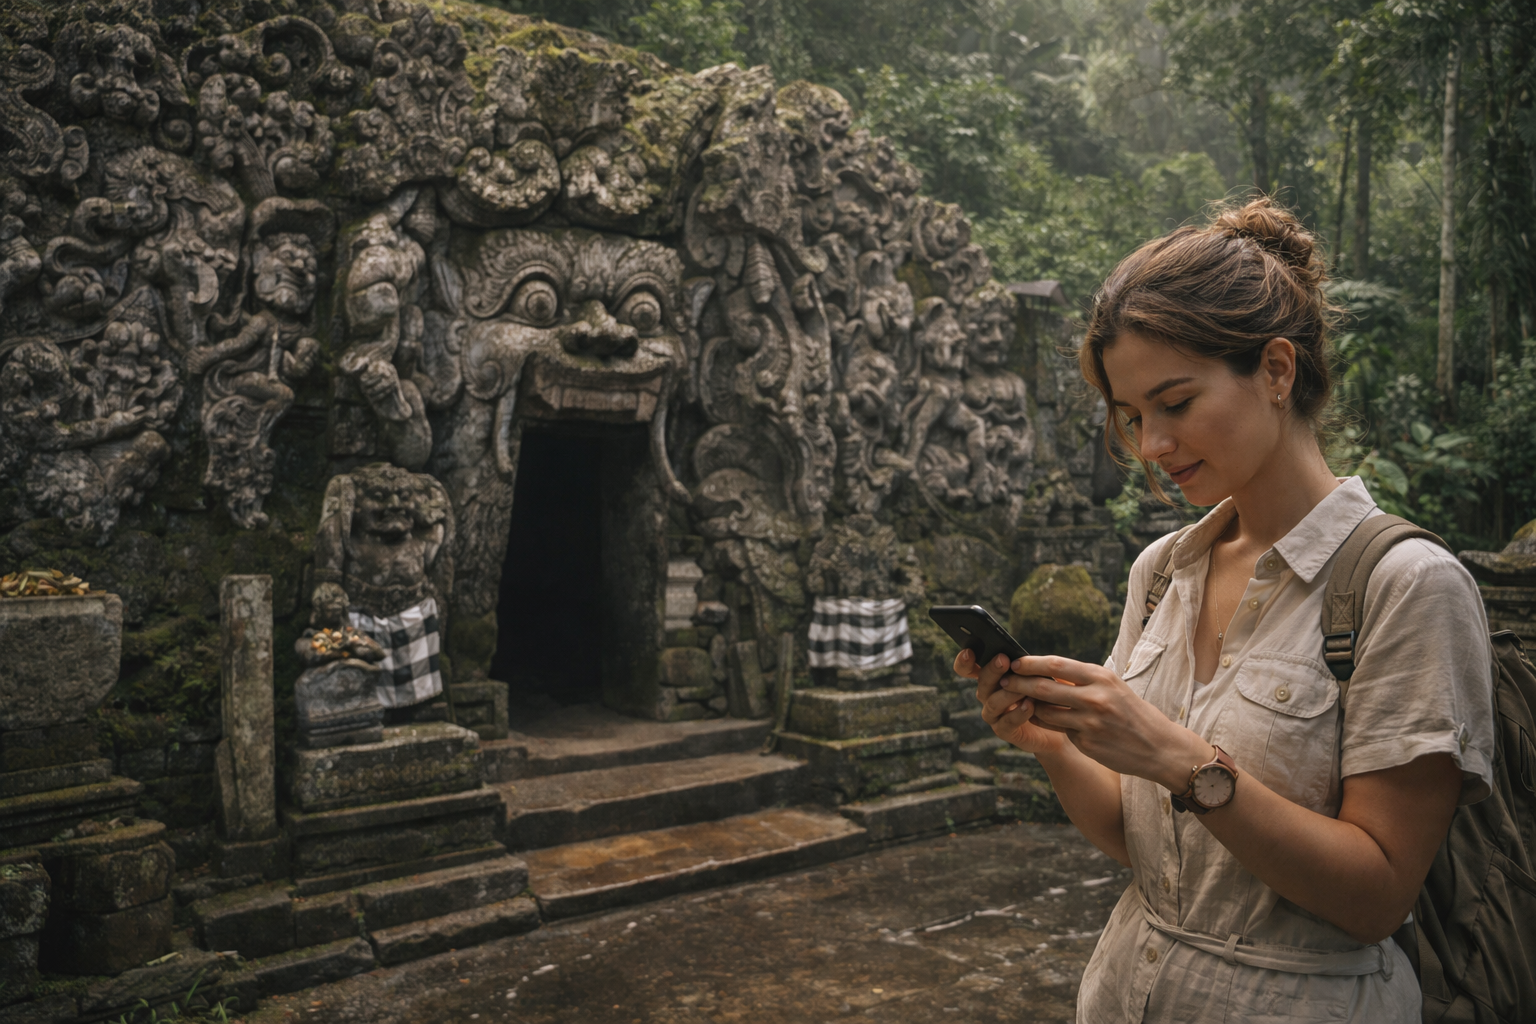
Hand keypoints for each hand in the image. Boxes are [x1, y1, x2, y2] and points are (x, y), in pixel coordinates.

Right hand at [955, 648, 1066, 755]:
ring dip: (1009, 694)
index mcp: (990, 677)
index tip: (968, 652)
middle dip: (992, 670)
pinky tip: (1030, 706)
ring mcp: (993, 714)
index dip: (964, 661)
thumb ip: (1023, 667)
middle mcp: (987, 695)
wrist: (1056, 724)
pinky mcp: (1004, 731)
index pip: (967, 669)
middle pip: (982, 682)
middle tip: (1003, 660)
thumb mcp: (1034, 675)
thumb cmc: (1044, 693)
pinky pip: (1007, 722)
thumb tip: (1019, 657)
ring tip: (1024, 689)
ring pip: (993, 702)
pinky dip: (1018, 713)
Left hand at [998, 655, 1209, 790]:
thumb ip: (1083, 680)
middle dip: (1019, 684)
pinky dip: (1049, 725)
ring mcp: (1090, 722)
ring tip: (1020, 702)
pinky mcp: (1087, 743)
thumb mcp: (1112, 687)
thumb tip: (1047, 670)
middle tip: (1003, 681)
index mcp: (1101, 677)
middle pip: (1044, 688)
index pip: (1057, 665)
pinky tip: (1045, 722)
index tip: (1015, 662)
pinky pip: (1058, 731)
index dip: (1031, 664)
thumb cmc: (1133, 713)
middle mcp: (1095, 698)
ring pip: (1046, 712)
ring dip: (1030, 707)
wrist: (1159, 747)